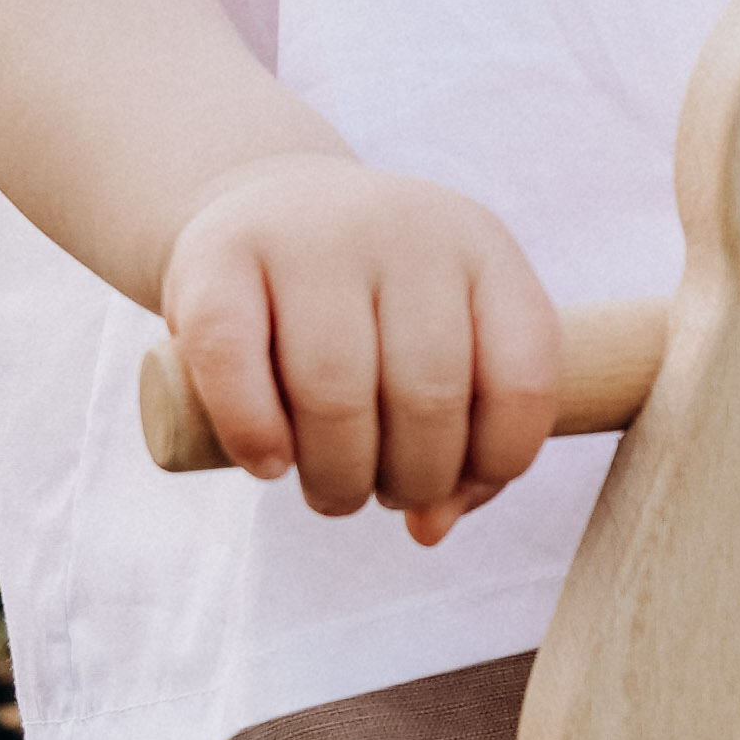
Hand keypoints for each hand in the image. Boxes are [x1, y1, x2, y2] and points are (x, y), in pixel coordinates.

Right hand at [159, 157, 561, 541]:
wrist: (265, 210)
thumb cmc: (367, 306)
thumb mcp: (439, 345)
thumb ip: (460, 437)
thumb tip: (430, 529)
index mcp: (482, 248)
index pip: (523, 378)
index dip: (495, 463)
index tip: (451, 489)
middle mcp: (405, 228)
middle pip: (428, 396)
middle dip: (410, 481)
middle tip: (380, 496)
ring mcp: (309, 233)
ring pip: (334, 391)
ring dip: (337, 478)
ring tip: (331, 492)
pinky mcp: (217, 253)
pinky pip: (233, 360)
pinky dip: (253, 433)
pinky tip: (268, 464)